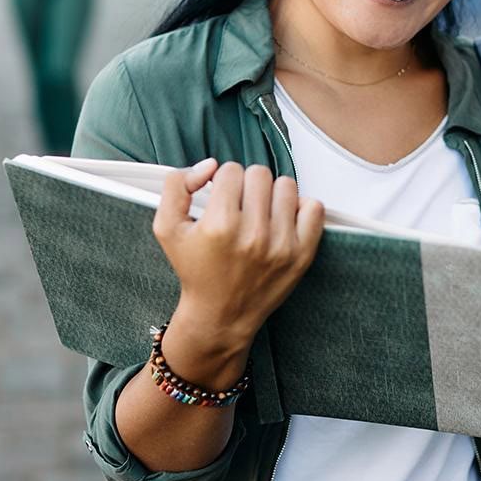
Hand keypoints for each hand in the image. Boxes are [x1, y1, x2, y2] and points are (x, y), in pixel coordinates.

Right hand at [154, 160, 324, 356]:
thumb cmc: (196, 271)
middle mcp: (253, 234)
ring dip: (271, 195)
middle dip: (246, 186)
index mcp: (219, 225)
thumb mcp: (167, 228)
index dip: (221, 182)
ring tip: (259, 214)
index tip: (220, 199)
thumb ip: (177, 187)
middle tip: (239, 207)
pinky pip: (313, 208)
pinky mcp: (302, 254)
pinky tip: (281, 221)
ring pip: (285, 185)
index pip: (230, 170)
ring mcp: (281, 244)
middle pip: (258, 174)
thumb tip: (209, 166)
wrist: (221, 315)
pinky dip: (299, 209)